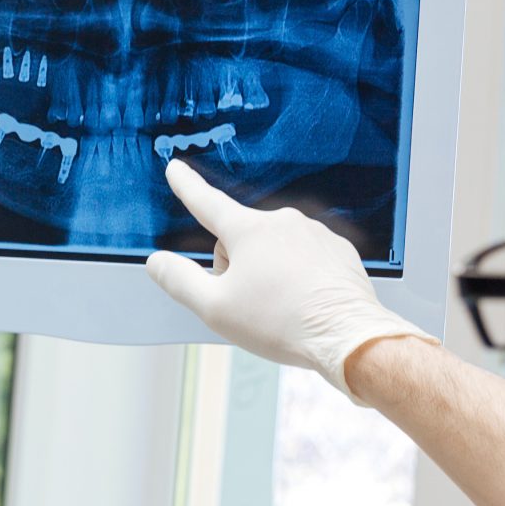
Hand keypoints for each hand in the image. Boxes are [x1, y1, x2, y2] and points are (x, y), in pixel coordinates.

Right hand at [145, 160, 434, 398]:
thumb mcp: (215, 309)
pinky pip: (305, 257)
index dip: (186, 186)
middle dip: (236, 266)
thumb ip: (179, 280)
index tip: (176, 169)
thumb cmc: (281, 323)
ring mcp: (314, 232)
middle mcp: (282, 221)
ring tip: (282, 308)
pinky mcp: (338, 249)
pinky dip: (299, 276)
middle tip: (249, 303)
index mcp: (248, 231)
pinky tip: (305, 302)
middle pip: (241, 238)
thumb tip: (157, 261)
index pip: (207, 203)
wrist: (347, 336)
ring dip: (269, 272)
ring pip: (274, 248)